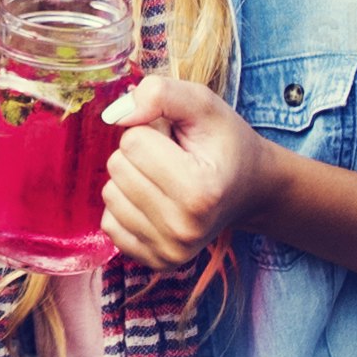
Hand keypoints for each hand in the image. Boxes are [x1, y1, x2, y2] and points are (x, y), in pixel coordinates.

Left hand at [96, 71, 267, 270]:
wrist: (248, 189)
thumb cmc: (224, 143)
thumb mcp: (203, 104)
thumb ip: (160, 93)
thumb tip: (114, 116)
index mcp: (200, 191)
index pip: (132, 142)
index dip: (151, 130)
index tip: (179, 142)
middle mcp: (184, 229)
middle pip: (117, 168)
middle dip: (139, 154)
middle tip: (173, 159)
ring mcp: (169, 252)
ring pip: (110, 194)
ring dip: (131, 179)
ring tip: (166, 179)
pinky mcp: (155, 262)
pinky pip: (109, 223)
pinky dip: (127, 206)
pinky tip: (157, 202)